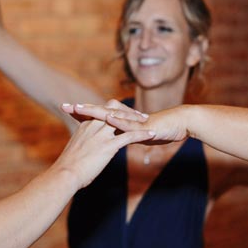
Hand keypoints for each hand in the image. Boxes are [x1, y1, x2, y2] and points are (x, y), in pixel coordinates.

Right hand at [52, 118, 153, 188]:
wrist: (65, 174)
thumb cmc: (68, 166)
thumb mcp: (76, 149)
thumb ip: (83, 144)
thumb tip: (87, 148)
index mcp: (86, 126)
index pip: (102, 111)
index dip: (114, 112)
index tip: (123, 113)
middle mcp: (94, 126)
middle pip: (113, 110)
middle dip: (127, 111)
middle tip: (139, 115)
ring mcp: (101, 135)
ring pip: (123, 120)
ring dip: (137, 120)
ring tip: (149, 122)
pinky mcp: (108, 146)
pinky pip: (129, 136)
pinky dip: (142, 134)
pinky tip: (152, 135)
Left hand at [60, 102, 188, 143]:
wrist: (182, 123)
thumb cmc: (163, 129)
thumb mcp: (140, 136)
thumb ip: (128, 137)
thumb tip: (118, 142)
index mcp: (123, 120)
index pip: (100, 116)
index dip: (83, 113)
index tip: (66, 111)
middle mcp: (126, 117)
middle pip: (100, 111)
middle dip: (82, 109)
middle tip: (64, 105)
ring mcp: (134, 120)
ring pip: (112, 114)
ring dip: (96, 111)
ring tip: (80, 108)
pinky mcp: (144, 125)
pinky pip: (129, 124)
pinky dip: (118, 121)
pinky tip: (108, 119)